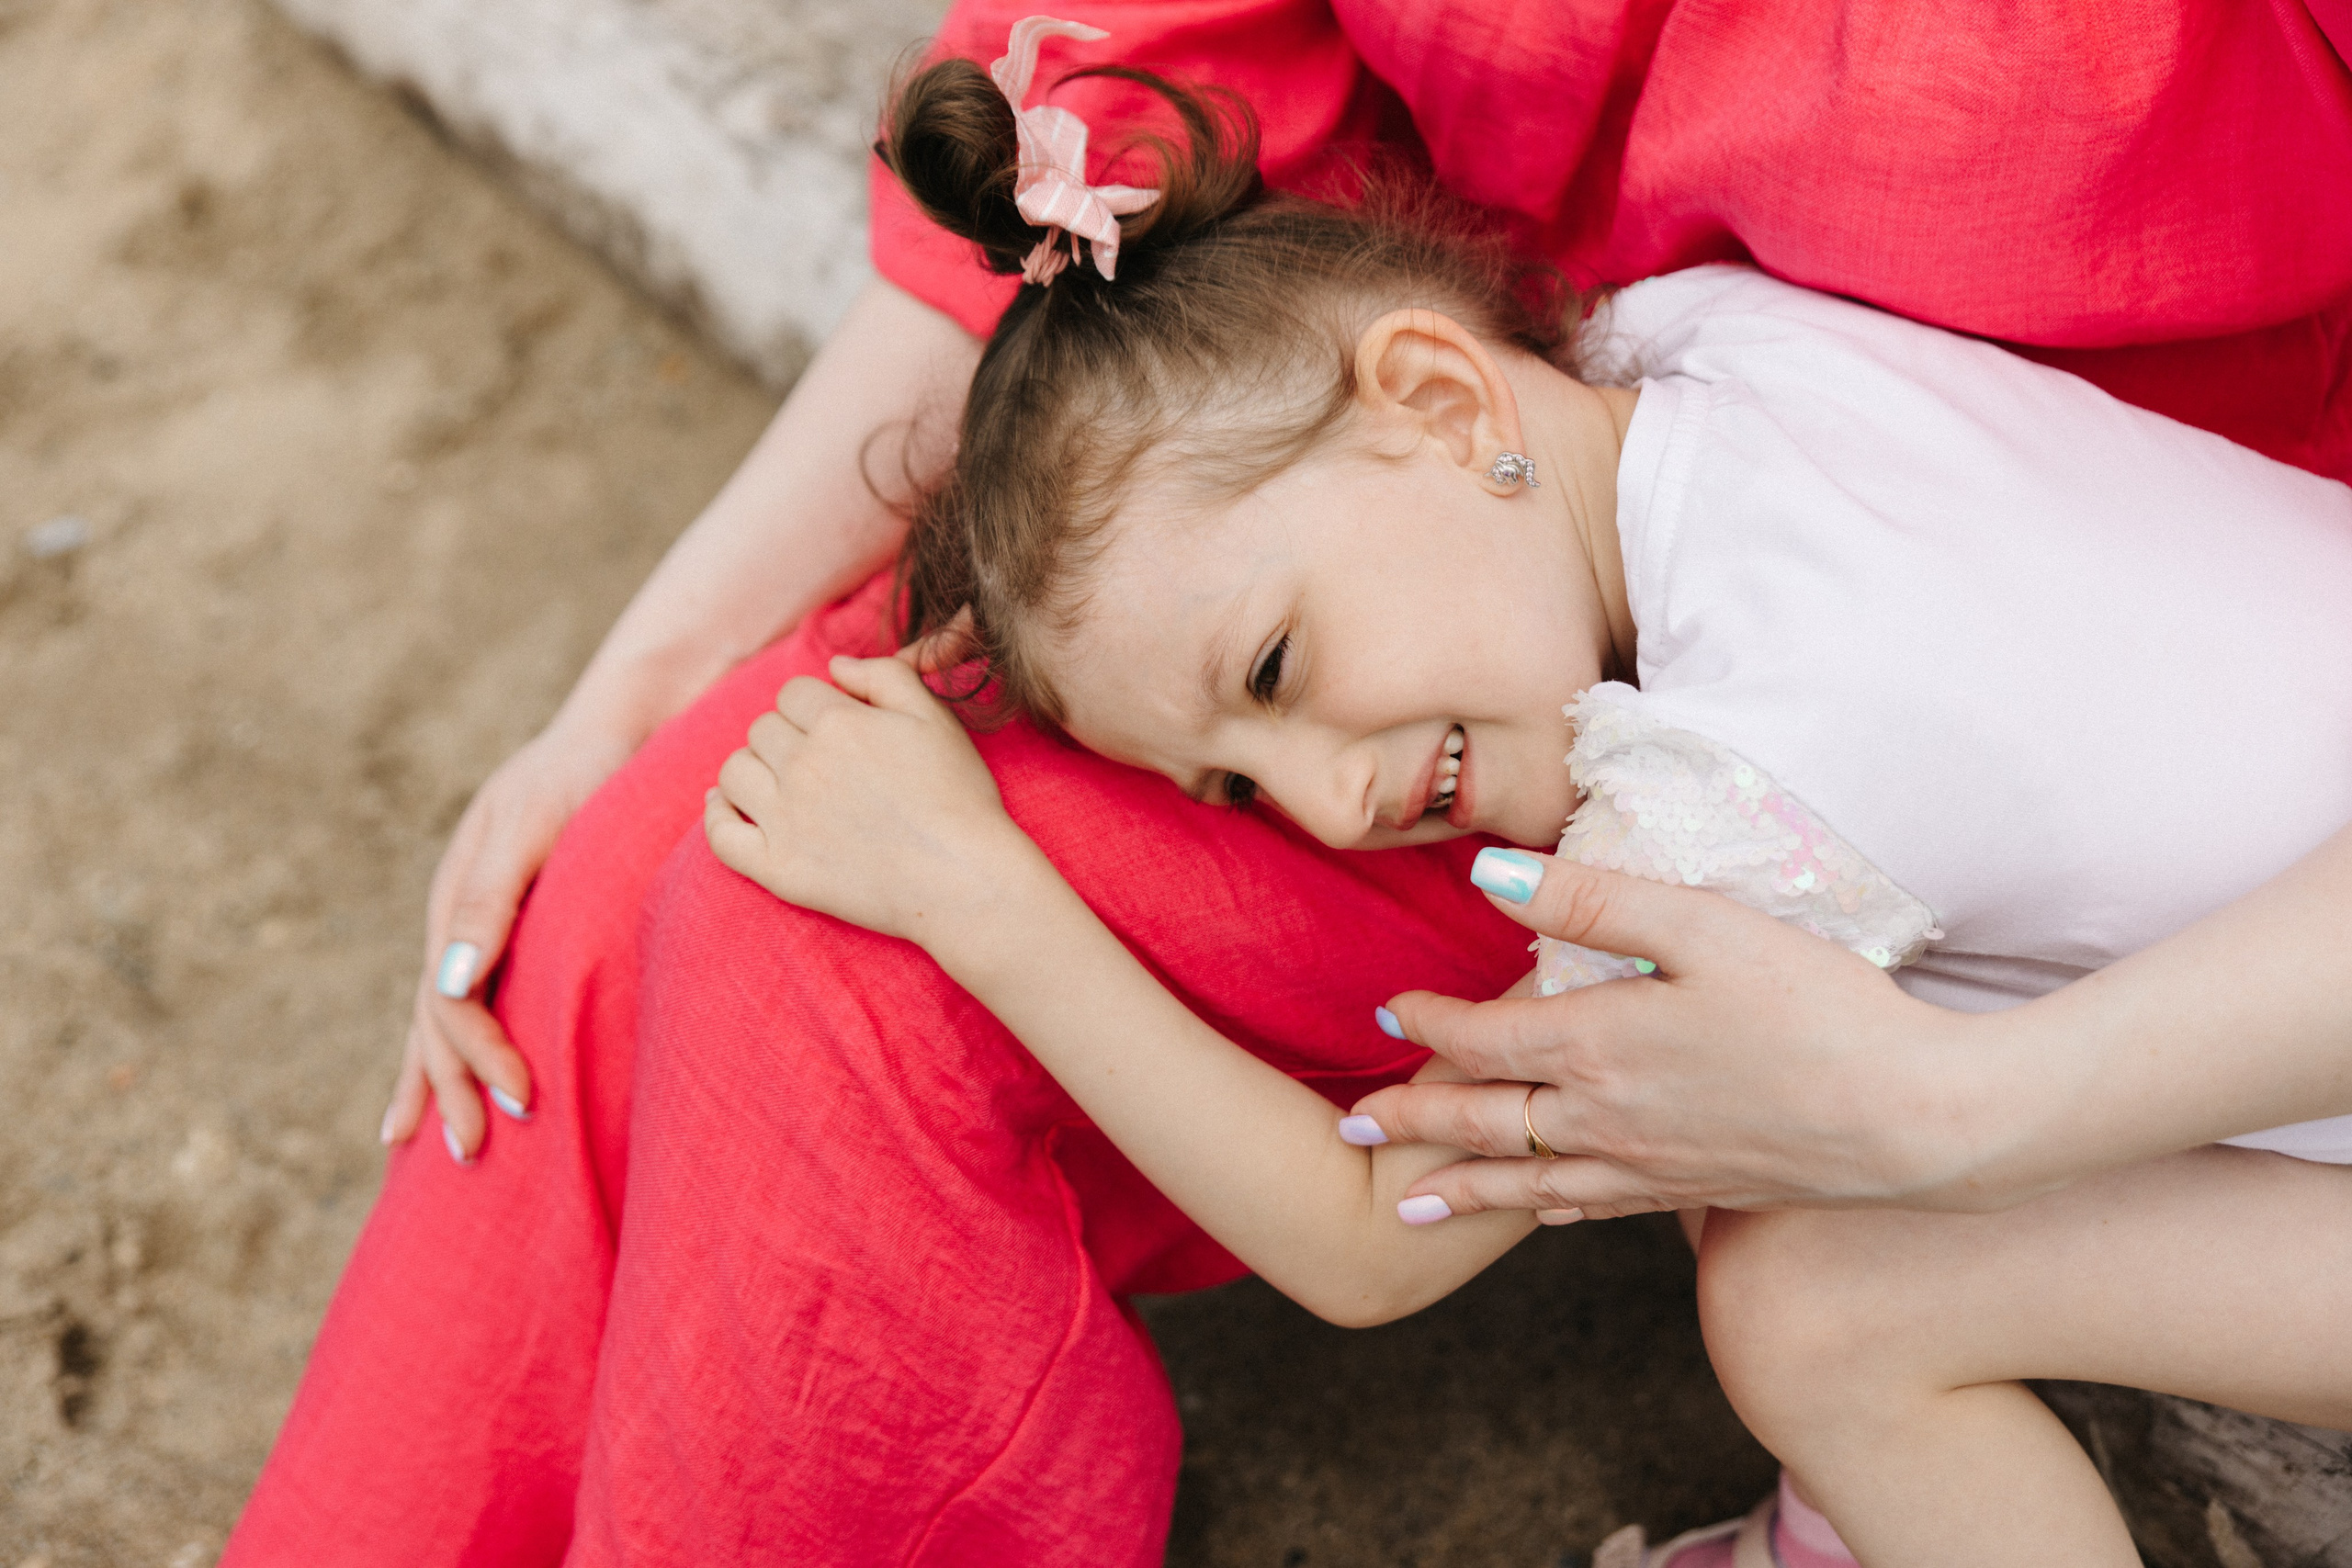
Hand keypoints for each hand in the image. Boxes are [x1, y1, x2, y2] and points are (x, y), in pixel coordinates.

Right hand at [385, 717, 637, 1159]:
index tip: (522, 1101)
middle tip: (472, 1154)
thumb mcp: (534, 822)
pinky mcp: (507, 924)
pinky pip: (473, 996)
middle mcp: (458, 918)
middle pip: (437, 1022)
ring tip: (442, 1142)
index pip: (453, 1003)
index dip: (479, 1056)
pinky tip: (454, 1084)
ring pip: (443, 1018)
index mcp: (458, 900)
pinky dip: (457, 1046)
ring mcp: (477, 923)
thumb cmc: (582, 772)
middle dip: (450, 1088)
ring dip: (441, 1080)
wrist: (615, 729)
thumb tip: (452, 983)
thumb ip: (492, 897)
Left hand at [705, 656, 1038, 945]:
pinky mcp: (777, 868)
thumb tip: (835, 667)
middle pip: (762, 730)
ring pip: (734, 773)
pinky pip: (720, 835)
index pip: (795, 693)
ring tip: (782, 783)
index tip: (840, 730)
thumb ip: (884, 675)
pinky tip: (725, 805)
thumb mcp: (934, 717)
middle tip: (823, 763)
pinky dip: (716, 815)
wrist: (964, 879)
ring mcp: (784, 819)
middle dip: (787, 736)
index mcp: (837, 722)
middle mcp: (801, 765)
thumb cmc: (958, 797)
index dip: (815, 707)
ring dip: (752, 769)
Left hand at [1348, 852, 2043, 1218]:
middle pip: (1483, 1123)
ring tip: (1411, 1208)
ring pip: (1529, 1182)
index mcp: (1598, 1047)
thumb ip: (1590, 901)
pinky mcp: (1696, 1193)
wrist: (1917, 1123)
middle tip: (1352, 1130)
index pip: (1484, 1037)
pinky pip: (1595, 1208)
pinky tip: (1540, 1212)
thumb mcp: (1703, 927)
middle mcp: (1607, 1119)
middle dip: (1413, 1122)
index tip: (1390, 1008)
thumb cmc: (1820, 1010)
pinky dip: (1548, 1210)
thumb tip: (1486, 876)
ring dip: (1461, 1189)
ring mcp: (1651, 1166)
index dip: (1431, 1022)